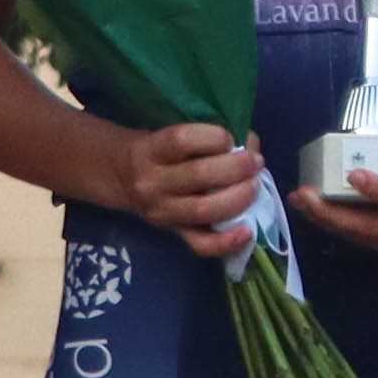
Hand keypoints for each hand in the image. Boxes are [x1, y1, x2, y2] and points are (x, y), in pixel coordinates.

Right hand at [115, 120, 266, 260]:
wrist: (122, 176)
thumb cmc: (159, 149)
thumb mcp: (170, 132)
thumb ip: (207, 135)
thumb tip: (249, 145)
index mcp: (150, 150)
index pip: (181, 140)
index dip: (214, 138)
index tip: (230, 138)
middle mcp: (152, 182)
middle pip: (198, 174)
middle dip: (237, 167)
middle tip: (255, 162)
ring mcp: (162, 212)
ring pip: (204, 210)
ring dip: (239, 197)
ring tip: (254, 186)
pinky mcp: (174, 233)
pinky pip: (201, 244)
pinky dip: (228, 241)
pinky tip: (247, 230)